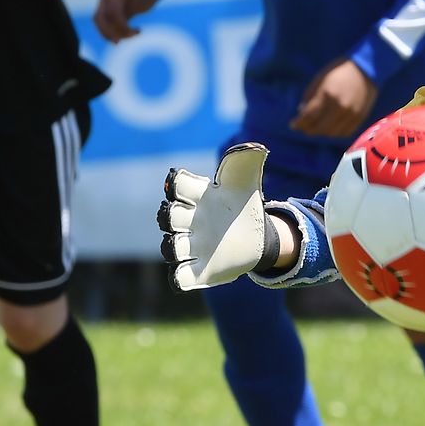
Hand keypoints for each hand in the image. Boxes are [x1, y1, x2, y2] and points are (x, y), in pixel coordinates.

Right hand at [93, 0, 159, 41]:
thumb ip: (131, 9)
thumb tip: (123, 26)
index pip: (111, 13)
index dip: (121, 26)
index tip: (135, 32)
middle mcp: (106, 0)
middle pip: (99, 20)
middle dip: (107, 33)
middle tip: (119, 42)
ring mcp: (107, 7)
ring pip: (103, 24)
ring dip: (114, 34)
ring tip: (134, 34)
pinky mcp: (112, 14)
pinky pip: (109, 26)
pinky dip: (118, 33)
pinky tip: (133, 33)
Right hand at [157, 143, 278, 290]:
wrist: (255, 234)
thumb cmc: (243, 204)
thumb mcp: (246, 181)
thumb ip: (245, 161)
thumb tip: (257, 148)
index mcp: (198, 196)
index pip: (177, 185)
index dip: (176, 182)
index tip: (183, 181)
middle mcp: (190, 220)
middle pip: (168, 216)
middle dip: (169, 214)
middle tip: (185, 213)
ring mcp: (193, 245)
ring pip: (170, 247)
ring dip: (172, 245)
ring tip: (186, 242)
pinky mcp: (201, 269)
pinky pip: (180, 277)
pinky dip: (178, 277)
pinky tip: (185, 272)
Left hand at [289, 58, 378, 135]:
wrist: (367, 69)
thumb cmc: (340, 71)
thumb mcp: (320, 79)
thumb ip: (310, 97)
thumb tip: (302, 112)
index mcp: (327, 95)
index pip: (308, 116)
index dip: (298, 123)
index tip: (293, 125)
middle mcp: (339, 107)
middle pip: (319, 128)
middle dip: (308, 129)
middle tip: (303, 127)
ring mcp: (351, 114)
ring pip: (331, 133)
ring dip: (321, 132)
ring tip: (317, 127)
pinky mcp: (360, 118)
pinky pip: (344, 133)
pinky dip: (335, 133)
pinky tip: (330, 128)